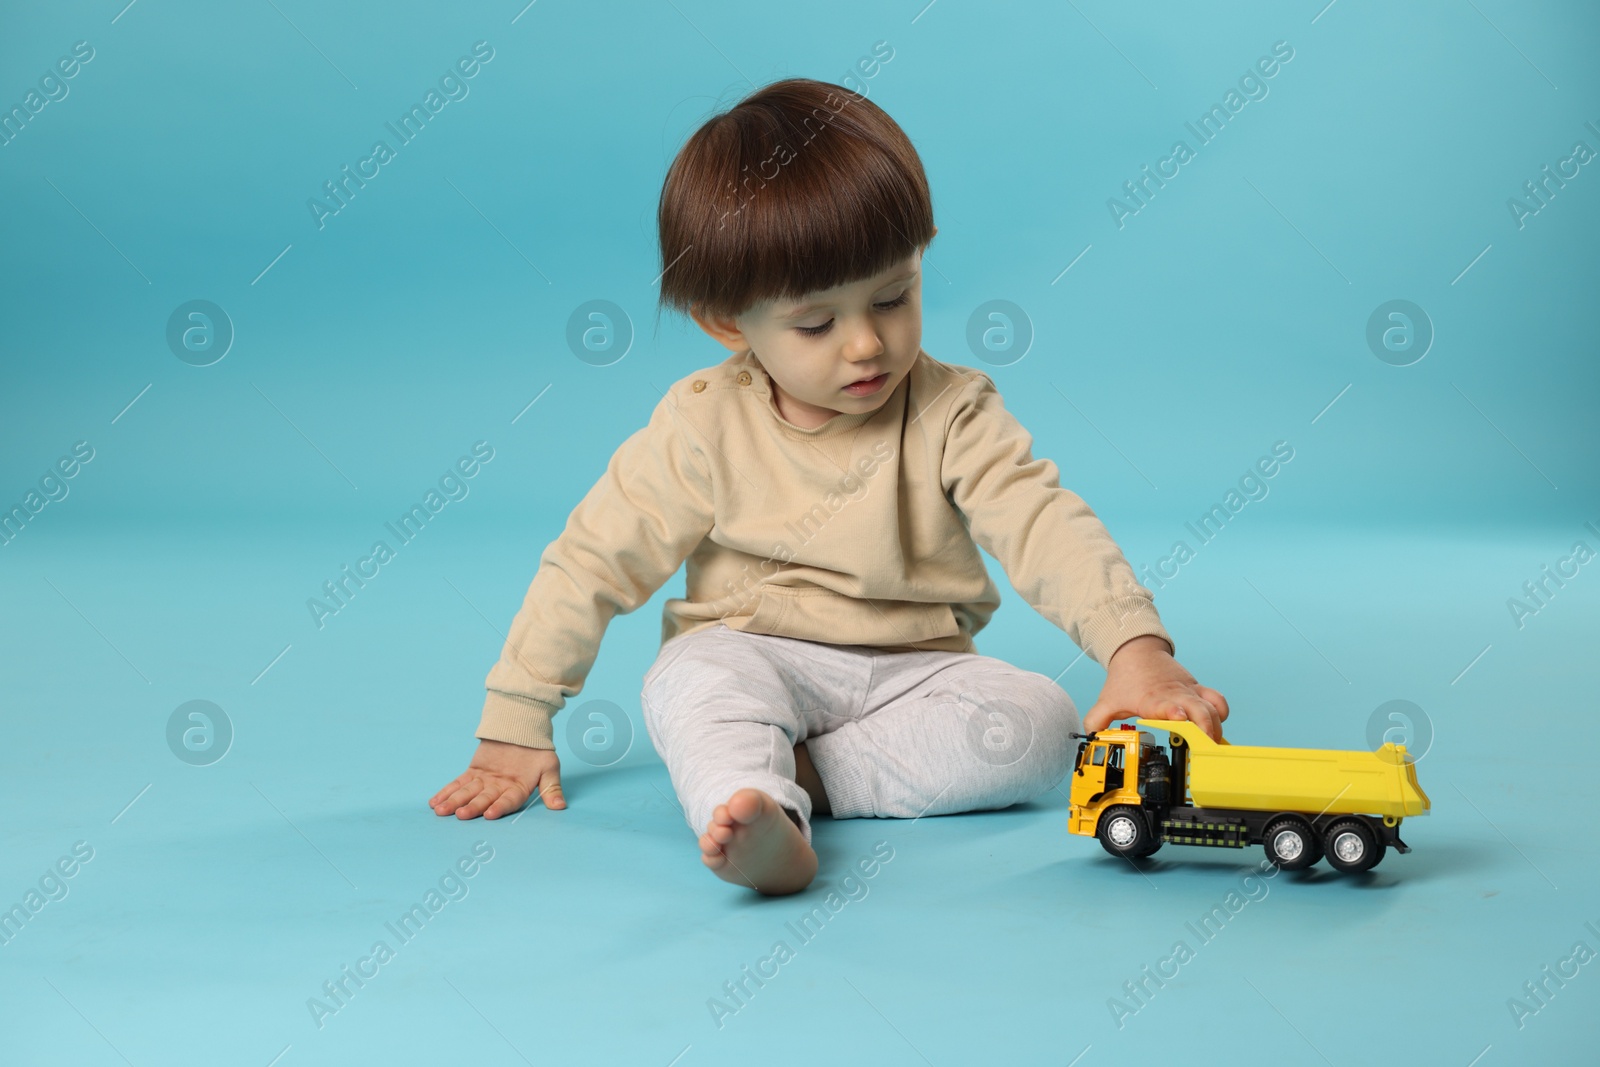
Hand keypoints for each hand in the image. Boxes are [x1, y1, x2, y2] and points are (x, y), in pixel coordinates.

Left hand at [429, 739, 565, 818]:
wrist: (523, 729)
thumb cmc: (539, 750)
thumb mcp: (549, 766)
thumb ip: (552, 788)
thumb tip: (560, 807)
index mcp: (519, 789)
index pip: (508, 800)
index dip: (500, 807)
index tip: (490, 814)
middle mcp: (499, 789)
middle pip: (485, 799)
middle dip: (472, 807)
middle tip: (460, 815)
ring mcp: (485, 782)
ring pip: (468, 793)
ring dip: (455, 802)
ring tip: (441, 811)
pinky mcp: (473, 773)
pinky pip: (458, 783)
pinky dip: (446, 791)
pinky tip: (435, 801)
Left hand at [1081, 635, 1229, 741]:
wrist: (1137, 651)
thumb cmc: (1125, 678)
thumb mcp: (1107, 700)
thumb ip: (1096, 722)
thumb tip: (1090, 738)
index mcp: (1153, 699)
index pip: (1169, 705)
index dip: (1177, 713)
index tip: (1181, 718)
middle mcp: (1175, 694)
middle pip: (1201, 709)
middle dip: (1207, 729)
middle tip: (1206, 748)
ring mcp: (1189, 691)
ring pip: (1214, 707)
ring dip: (1216, 727)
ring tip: (1213, 745)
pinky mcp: (1197, 690)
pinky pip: (1218, 702)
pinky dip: (1221, 715)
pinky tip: (1215, 728)